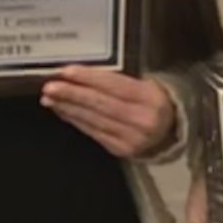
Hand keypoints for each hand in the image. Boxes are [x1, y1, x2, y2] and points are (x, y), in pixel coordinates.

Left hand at [40, 67, 175, 159]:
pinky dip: (76, 121)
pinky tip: (64, 111)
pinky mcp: (121, 150)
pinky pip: (94, 133)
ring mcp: (131, 138)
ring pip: (94, 120)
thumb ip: (119, 81)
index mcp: (150, 98)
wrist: (173, 132)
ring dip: (68, 108)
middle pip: (100, 104)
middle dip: (72, 95)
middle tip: (50, 87)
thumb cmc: (155, 101)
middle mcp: (142, 120)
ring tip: (50, 98)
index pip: (114, 86)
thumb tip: (82, 76)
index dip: (88, 78)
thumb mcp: (147, 84)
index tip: (66, 71)